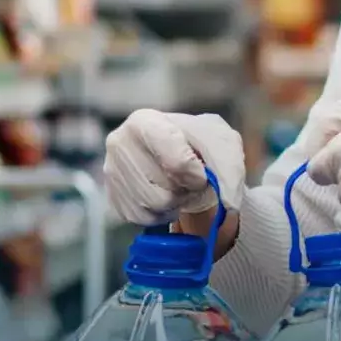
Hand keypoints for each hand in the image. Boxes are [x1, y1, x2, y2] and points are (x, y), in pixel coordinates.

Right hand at [103, 111, 245, 224]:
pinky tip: (165, 196)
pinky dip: (161, 214)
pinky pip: (141, 219)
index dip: (197, 176)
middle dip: (186, 190)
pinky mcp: (111, 197)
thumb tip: (229, 203)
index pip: (177, 163)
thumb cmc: (198, 144)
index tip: (202, 173)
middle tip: (189, 179)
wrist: (179, 152)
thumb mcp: (222, 143)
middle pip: (165, 191)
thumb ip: (228, 168)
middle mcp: (119, 144)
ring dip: (176, 203)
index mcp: (144, 121)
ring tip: (178, 186)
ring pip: (154, 207)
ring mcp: (111, 172)